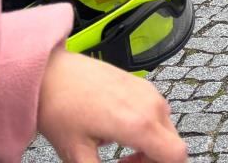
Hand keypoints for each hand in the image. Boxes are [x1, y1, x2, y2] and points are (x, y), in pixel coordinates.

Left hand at [37, 48, 186, 162]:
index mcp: (139, 124)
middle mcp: (150, 106)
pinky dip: (147, 128)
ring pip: (167, 128)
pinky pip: (157, 113)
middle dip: (153, 159)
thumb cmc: (60, 107)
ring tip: (121, 147)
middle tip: (125, 162)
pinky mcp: (142, 85)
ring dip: (151, 144)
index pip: (176, 155)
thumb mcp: (76, 153)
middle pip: (173, 144)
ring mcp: (148, 92)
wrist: (51, 73)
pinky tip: (120, 129)